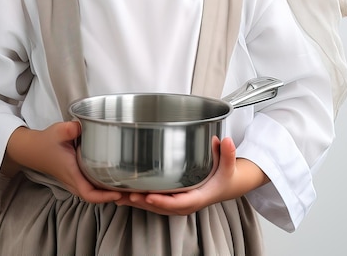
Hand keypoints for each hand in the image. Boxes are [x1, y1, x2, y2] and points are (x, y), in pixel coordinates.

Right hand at [5, 122, 120, 204]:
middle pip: (95, 196)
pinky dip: (102, 185)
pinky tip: (114, 177)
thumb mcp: (58, 131)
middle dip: (113, 195)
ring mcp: (74, 180)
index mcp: (71, 173)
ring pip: (94, 192)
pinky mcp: (75, 176)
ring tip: (127, 185)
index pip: (89, 193)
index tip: (119, 192)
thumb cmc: (46, 141)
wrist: (32, 149)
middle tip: (131, 189)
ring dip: (108, 191)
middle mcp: (74, 180)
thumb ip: (70, 128)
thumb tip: (82, 125)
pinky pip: (91, 186)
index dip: (104, 196)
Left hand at [115, 137, 267, 215]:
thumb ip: (228, 154)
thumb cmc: (224, 177)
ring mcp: (176, 203)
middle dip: (142, 201)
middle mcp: (184, 203)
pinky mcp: (171, 199)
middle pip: (160, 206)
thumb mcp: (228, 166)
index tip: (149, 196)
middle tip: (126, 194)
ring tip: (118, 194)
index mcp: (197, 197)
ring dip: (136, 201)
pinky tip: (124, 193)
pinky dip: (138, 199)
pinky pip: (153, 202)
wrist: (225, 186)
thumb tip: (225, 141)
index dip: (162, 201)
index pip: (177, 202)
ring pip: (153, 206)